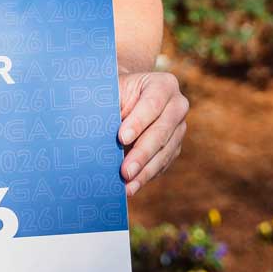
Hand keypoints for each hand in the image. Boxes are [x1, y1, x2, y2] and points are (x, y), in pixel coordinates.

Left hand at [117, 70, 188, 197]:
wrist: (125, 97)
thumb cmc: (114, 92)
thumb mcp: (111, 90)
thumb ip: (108, 104)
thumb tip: (93, 130)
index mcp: (163, 84)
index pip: (153, 103)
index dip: (138, 122)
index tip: (121, 138)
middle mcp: (177, 105)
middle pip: (161, 132)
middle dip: (142, 154)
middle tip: (125, 171)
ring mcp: (179, 128)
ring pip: (164, 152)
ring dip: (144, 171)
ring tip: (127, 186)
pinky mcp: (174, 146)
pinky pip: (163, 164)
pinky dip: (146, 176)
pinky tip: (132, 187)